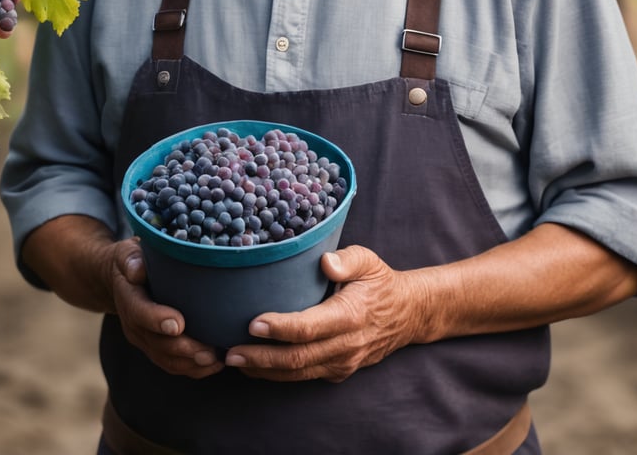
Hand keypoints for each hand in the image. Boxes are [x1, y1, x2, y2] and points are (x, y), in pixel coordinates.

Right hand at [111, 238, 224, 378]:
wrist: (123, 280)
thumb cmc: (133, 260)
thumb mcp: (128, 253)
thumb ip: (131, 260)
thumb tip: (137, 271)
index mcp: (128, 299)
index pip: (139, 312)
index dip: (157, 320)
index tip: (178, 324)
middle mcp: (134, 325)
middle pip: (157, 343)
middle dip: (183, 349)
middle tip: (208, 352)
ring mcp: (145, 340)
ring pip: (166, 359)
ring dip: (191, 364)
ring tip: (216, 361)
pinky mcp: (156, 348)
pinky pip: (172, 364)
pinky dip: (193, 368)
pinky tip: (216, 364)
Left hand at [224, 245, 418, 381]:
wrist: (407, 314)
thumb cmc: (380, 282)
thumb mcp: (368, 260)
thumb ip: (347, 259)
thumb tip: (325, 262)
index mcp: (350, 315)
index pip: (308, 327)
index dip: (279, 327)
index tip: (251, 322)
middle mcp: (345, 345)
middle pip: (297, 359)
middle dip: (260, 358)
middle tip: (230, 352)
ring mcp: (342, 362)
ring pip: (298, 373)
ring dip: (264, 371)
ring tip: (235, 361)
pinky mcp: (338, 371)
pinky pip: (305, 376)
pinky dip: (278, 373)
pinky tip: (256, 366)